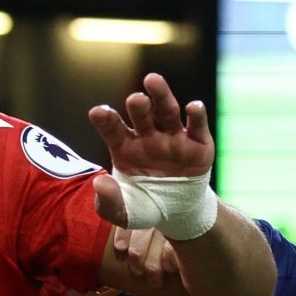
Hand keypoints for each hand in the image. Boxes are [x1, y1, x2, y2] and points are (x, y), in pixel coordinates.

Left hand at [87, 74, 212, 227]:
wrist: (178, 214)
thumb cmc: (145, 206)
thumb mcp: (123, 213)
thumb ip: (108, 202)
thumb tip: (100, 183)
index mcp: (125, 147)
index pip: (112, 129)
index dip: (105, 119)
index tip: (98, 112)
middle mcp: (148, 136)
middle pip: (141, 114)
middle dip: (138, 105)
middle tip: (135, 99)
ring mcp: (173, 137)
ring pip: (167, 112)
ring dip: (161, 96)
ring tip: (153, 81)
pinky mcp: (198, 144)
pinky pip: (197, 126)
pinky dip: (196, 114)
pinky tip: (193, 106)